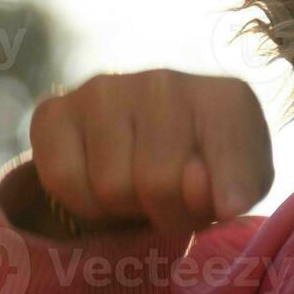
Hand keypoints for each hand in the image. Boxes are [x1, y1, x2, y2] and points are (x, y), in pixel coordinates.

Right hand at [27, 70, 273, 238]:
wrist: (142, 155)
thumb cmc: (201, 174)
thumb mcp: (240, 188)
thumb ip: (238, 190)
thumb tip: (214, 197)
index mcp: (224, 99)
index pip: (229, 163)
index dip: (220, 201)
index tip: (221, 206)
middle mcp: (163, 82)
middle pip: (158, 184)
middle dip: (163, 211)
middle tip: (166, 200)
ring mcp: (103, 90)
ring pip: (111, 186)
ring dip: (122, 207)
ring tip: (134, 188)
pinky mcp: (53, 110)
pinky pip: (63, 180)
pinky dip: (81, 201)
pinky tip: (97, 181)